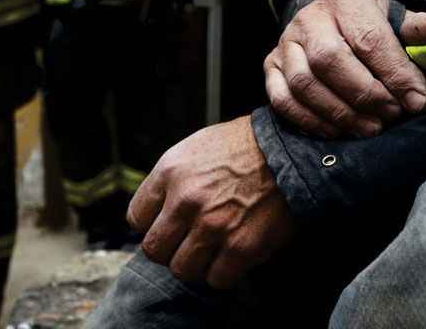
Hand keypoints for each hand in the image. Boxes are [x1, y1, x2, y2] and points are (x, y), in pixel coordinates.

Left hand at [127, 116, 297, 288]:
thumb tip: (157, 209)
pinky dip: (223, 271)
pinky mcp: (241, 247)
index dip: (151, 225)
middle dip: (169, 249)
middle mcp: (186, 200)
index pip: (136, 219)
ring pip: (182, 270)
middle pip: (154, 250)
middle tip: (186, 241)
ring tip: (211, 248)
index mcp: (171, 172)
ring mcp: (213, 226)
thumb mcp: (195, 147)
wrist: (288, 150)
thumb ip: (170, 179)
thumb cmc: (245, 146)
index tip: (166, 226)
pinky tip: (233, 252)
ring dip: (195, 263)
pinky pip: (217, 279)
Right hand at [264, 0, 425, 138]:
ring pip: (303, 83)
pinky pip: (281, 99)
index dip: (395, 73)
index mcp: (342, 0)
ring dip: (338, 113)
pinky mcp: (270, 66)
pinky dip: (308, 120)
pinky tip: (335, 131)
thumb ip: (411, 27)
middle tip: (390, 115)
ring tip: (369, 128)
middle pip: (329, 61)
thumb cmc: (361, 23)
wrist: (324, 19)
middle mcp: (307, 20)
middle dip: (364, 94)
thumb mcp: (389, 16)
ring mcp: (284, 44)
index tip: (417, 100)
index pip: (369, 39)